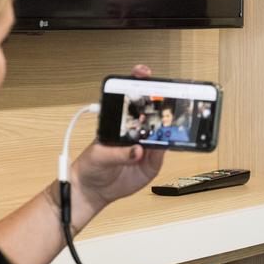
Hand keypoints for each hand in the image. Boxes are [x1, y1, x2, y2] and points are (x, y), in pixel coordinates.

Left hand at [71, 64, 164, 210]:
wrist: (93, 191)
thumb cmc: (90, 166)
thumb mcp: (99, 157)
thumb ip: (117, 154)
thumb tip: (137, 151)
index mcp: (119, 122)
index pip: (130, 98)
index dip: (138, 83)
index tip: (143, 73)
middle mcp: (135, 130)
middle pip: (152, 112)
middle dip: (162, 103)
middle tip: (169, 99)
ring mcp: (145, 145)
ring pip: (161, 131)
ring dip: (169, 126)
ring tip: (172, 123)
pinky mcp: (151, 162)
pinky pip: (163, 152)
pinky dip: (170, 146)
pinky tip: (170, 143)